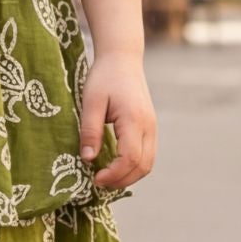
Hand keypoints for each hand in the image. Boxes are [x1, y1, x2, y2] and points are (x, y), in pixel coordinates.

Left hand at [78, 53, 156, 189]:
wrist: (123, 59)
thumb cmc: (104, 77)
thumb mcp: (91, 102)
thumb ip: (90, 131)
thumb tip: (88, 159)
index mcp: (134, 120)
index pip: (130, 158)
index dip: (113, 174)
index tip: (94, 178)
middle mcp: (149, 126)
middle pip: (143, 166)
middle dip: (122, 180)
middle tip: (98, 183)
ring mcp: (152, 127)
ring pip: (148, 163)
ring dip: (129, 175)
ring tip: (106, 177)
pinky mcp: (150, 127)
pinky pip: (147, 154)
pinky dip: (134, 166)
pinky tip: (115, 165)